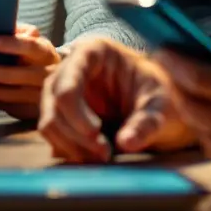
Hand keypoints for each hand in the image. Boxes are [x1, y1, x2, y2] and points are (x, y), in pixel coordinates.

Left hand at [0, 24, 59, 120]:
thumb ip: (18, 33)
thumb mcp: (33, 41)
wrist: (61, 84)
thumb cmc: (36, 56)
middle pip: (13, 74)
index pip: (28, 46)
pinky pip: (6, 105)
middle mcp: (45, 75)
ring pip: (7, 94)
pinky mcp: (30, 111)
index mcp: (45, 52)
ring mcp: (38, 96)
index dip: (8, 44)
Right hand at [39, 37, 193, 163]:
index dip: (76, 110)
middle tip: (105, 154)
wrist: (156, 105)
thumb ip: (147, 121)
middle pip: (54, 102)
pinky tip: (94, 158)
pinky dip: (70, 151)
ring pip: (49, 121)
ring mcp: (61, 91)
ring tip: (103, 158)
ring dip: (71, 146)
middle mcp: (70, 68)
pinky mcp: (62, 115)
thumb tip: (126, 144)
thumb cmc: (158, 93)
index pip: (69, 78)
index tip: (96, 133)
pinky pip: (54, 136)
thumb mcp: (161, 103)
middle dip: (75, 133)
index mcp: (93, 52)